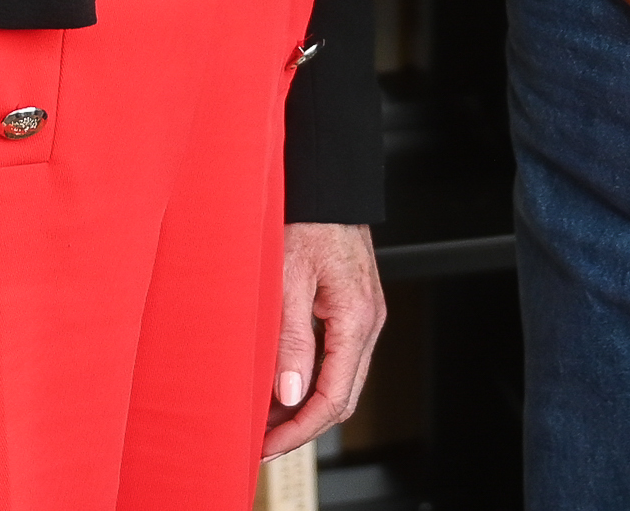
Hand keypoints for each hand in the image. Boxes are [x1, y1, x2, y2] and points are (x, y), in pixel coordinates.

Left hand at [263, 222, 385, 458]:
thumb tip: (290, 393)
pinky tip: (283, 381)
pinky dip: (311, 379)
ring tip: (264, 416)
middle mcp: (368, 322)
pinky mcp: (354, 307)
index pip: (334, 397)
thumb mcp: (288, 277)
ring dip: (305, 405)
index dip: (299, 430)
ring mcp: (365, 315)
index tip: (266, 445)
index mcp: (356, 318)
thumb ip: (292, 337)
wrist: (328, 183)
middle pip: (342, 398)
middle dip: (302, 426)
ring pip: (341, 380)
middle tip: (261, 441)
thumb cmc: (308, 217)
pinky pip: (338, 358)